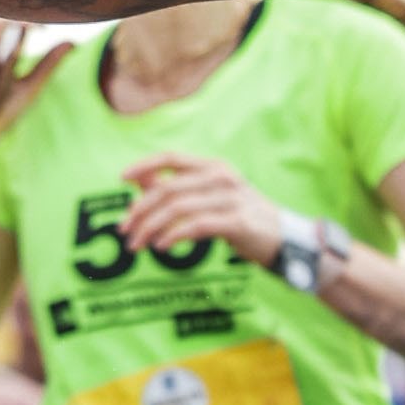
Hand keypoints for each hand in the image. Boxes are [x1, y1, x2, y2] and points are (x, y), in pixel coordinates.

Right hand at [0, 16, 69, 149]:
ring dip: (22, 4)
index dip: (36, 3)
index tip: (62, 4)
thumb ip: (49, 62)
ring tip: (51, 8)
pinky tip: (37, 27)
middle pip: (2, 1)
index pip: (13, 10)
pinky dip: (13, 20)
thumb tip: (72, 42)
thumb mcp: (32, 84)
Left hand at [122, 152, 285, 267]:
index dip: (144, 165)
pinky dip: (174, 236)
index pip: (171, 158)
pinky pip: (196, 226)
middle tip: (124, 229)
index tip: (121, 178)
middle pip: (168, 188)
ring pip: (178, 208)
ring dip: (151, 227)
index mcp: (212, 167)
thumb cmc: (240, 217)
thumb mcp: (209, 198)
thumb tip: (140, 183)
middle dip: (140, 210)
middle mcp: (221, 177)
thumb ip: (178, 189)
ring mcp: (230, 198)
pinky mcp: (236, 222)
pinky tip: (161, 246)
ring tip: (137, 244)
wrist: (282, 238)